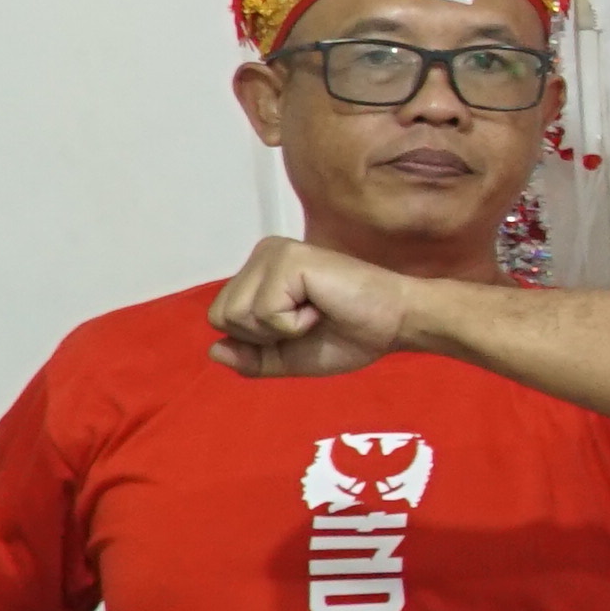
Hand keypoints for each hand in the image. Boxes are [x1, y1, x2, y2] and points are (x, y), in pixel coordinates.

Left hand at [210, 238, 424, 381]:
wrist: (396, 324)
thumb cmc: (350, 335)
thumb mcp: (289, 357)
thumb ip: (250, 357)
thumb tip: (213, 350)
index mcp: (260, 272)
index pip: (221, 317)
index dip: (258, 340)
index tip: (302, 327)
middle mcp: (262, 255)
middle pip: (221, 316)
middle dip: (264, 336)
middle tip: (309, 320)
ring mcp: (273, 253)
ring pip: (236, 315)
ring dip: (279, 330)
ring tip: (315, 312)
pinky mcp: (288, 259)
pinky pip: (263, 312)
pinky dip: (293, 325)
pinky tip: (321, 307)